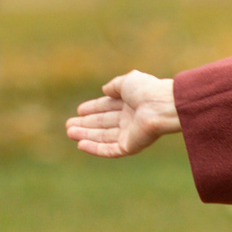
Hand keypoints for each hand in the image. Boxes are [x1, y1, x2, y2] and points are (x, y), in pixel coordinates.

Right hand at [65, 71, 180, 157]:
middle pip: (103, 124)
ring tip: (70, 132)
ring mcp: (130, 135)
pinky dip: (94, 148)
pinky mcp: (130, 147)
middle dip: (86, 124)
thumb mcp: (128, 81)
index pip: (108, 107)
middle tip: (69, 125)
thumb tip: (104, 90)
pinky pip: (109, 149)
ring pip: (103, 137)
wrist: (162, 106)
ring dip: (86, 135)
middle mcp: (130, 120)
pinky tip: (80, 144)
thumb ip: (115, 86)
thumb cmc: (147, 91)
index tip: (79, 110)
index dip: (93, 109)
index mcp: (131, 103)